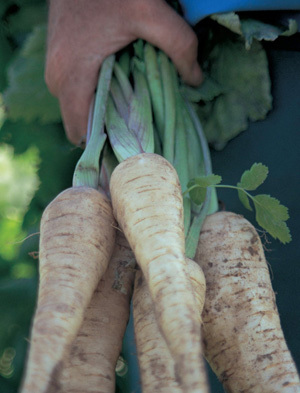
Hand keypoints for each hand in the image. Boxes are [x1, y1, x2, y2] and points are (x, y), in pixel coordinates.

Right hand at [45, 0, 201, 144]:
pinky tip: (117, 87)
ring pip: (78, 108)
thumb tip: (196, 80)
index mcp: (72, 76)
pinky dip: (95, 96)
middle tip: (136, 126)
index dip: (105, 145)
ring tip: (129, 107)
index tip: (130, 147)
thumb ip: (179, 46)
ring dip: (102, 111)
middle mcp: (57, 78)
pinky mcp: (59, 59)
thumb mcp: (150, 12)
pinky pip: (76, 92)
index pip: (81, 132)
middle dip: (106, 129)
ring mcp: (55, 68)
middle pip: (80, 123)